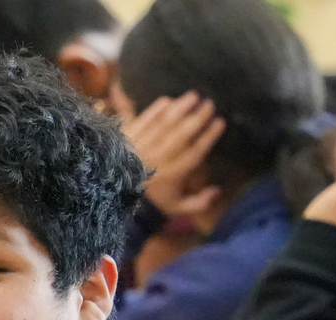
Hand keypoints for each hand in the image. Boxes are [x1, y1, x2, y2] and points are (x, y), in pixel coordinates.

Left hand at [122, 91, 224, 217]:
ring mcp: (142, 147)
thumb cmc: (150, 202)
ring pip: (163, 124)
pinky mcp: (127, 139)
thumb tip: (218, 191)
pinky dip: (154, 110)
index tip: (220, 122)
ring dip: (179, 108)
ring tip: (192, 96)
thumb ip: (199, 202)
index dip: (208, 136)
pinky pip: (142, 121)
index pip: (195, 152)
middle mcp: (159, 159)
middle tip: (209, 104)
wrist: (115, 198)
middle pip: (181, 135)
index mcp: (173, 174)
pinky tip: (167, 101)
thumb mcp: (176, 208)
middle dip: (197, 118)